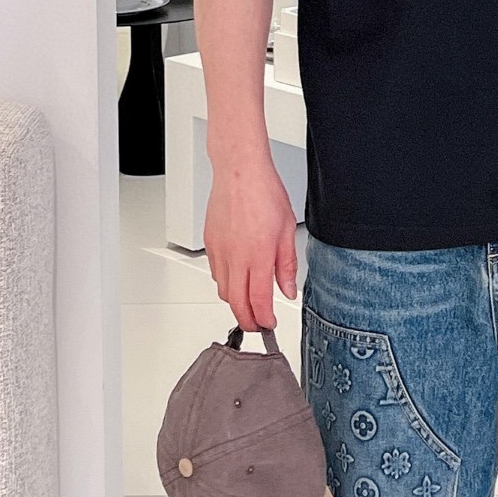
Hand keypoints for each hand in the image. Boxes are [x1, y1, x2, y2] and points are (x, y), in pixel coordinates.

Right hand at [203, 161, 298, 331]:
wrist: (240, 172)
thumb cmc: (265, 193)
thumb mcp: (287, 229)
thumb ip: (286, 265)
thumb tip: (287, 290)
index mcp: (258, 255)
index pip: (258, 301)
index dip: (265, 319)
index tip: (270, 324)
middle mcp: (235, 257)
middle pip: (237, 304)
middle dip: (248, 321)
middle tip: (259, 324)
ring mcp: (219, 252)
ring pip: (224, 291)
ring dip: (236, 303)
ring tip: (250, 302)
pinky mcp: (209, 244)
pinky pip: (216, 274)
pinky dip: (226, 283)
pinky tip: (237, 278)